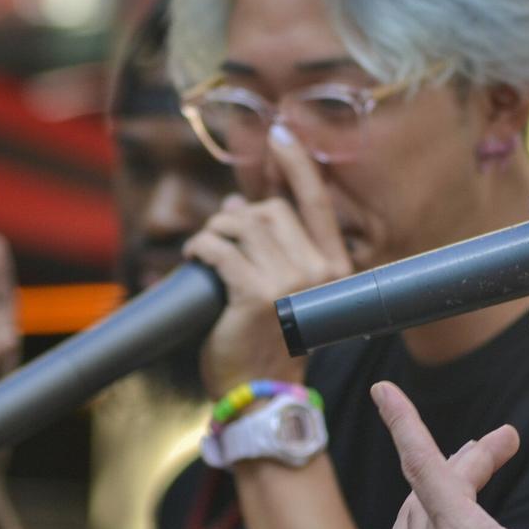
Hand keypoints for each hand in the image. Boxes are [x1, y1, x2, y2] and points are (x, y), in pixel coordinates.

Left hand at [185, 126, 352, 394]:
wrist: (262, 395)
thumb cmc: (270, 342)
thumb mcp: (281, 290)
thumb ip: (271, 245)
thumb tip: (236, 204)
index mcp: (334, 268)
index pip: (316, 202)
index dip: (297, 164)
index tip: (281, 133)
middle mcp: (318, 271)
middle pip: (271, 210)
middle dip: (239, 216)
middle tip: (221, 236)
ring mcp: (289, 283)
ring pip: (242, 225)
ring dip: (215, 230)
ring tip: (205, 248)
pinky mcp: (255, 295)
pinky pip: (220, 249)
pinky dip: (201, 246)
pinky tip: (193, 258)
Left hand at [372, 381, 528, 528]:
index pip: (425, 467)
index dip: (404, 422)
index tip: (382, 389)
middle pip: (436, 488)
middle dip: (472, 457)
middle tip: (510, 438)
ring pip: (423, 517)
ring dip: (450, 484)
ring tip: (483, 463)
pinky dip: (439, 515)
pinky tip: (464, 511)